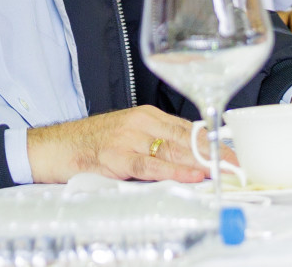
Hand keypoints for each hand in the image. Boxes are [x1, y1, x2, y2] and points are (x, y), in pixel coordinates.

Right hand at [26, 105, 233, 183]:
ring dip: (202, 163)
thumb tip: (188, 163)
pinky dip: (175, 170)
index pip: (189, 129)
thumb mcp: (128, 137)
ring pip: (174, 150)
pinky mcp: (116, 156)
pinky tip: (192, 175)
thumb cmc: (90, 144)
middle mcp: (141, 122)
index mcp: (147, 116)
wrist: (53, 146)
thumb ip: (155, 146)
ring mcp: (129, 138)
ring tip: (226, 172)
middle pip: (187, 139)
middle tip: (238, 167)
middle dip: (215, 155)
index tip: (234, 156)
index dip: (214, 144)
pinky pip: (151, 165)